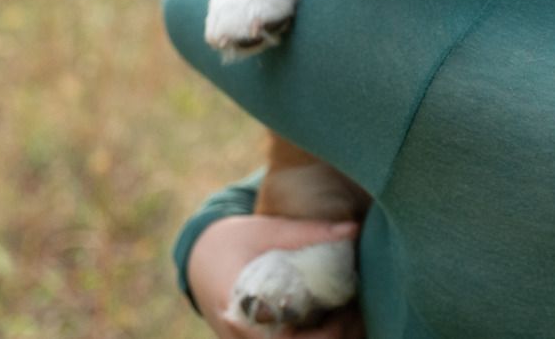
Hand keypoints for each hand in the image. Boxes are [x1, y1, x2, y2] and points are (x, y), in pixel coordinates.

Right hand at [187, 215, 362, 338]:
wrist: (199, 257)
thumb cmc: (235, 240)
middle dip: (328, 337)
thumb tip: (353, 227)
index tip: (346, 314)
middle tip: (355, 314)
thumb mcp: (269, 231)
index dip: (322, 334)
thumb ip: (309, 232)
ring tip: (348, 318)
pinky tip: (334, 323)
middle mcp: (237, 335)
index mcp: (238, 308)